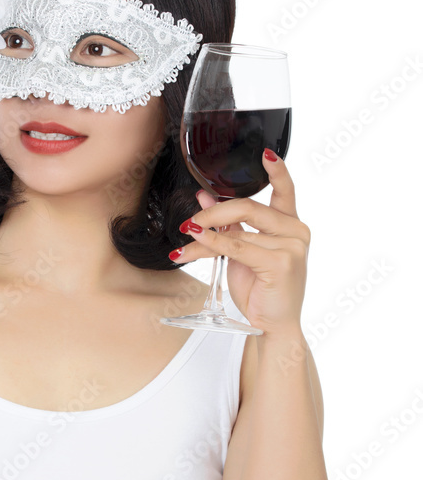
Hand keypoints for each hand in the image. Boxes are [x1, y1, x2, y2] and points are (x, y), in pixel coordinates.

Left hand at [171, 151, 309, 337]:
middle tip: (189, 222)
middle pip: (248, 206)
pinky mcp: (281, 263)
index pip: (287, 189)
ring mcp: (292, 247)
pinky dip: (212, 243)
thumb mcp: (242, 252)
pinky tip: (194, 243)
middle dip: (213, 212)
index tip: (264, 153)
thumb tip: (204, 197)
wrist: (272, 326)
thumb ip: (229, 224)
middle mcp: (296, 232)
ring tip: (184, 238)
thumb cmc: (261, 289)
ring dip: (204, 234)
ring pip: (237, 229)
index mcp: (291, 225)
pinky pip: (237, 246)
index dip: (276, 169)